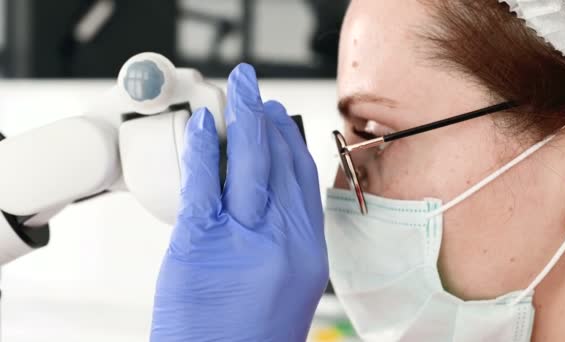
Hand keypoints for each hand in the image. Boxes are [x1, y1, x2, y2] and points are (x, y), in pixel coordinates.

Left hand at [150, 63, 328, 341]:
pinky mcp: (200, 245)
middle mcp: (283, 242)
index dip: (291, 143)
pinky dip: (200, 150)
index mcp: (308, 253)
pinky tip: (200, 126)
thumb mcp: (285, 287)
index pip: (304, 182)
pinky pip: (203, 184)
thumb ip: (281, 240)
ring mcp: (244, 241)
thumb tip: (264, 199)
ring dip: (239, 121)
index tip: (280, 120)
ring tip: (235, 92)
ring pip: (246, 165)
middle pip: (279, 164)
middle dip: (266, 120)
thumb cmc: (252, 339)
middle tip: (255, 92)